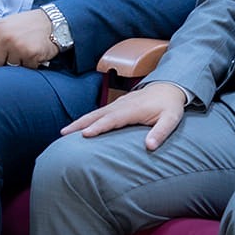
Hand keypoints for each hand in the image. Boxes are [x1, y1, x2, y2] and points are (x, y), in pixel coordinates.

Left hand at [0, 8, 57, 70]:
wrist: (53, 22)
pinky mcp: (31, 54)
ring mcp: (18, 46)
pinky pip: (25, 69)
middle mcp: (5, 38)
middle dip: (0, 65)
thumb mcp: (4, 27)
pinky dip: (30, 65)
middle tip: (10, 58)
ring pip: (10, 68)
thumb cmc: (26, 25)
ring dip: (17, 65)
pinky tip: (34, 55)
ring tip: (24, 53)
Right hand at [63, 82, 187, 149]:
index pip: (112, 119)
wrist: (170, 87)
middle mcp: (121, 105)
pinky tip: (80, 126)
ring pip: (95, 113)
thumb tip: (149, 146)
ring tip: (64, 132)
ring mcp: (118, 104)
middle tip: (63, 134)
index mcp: (132, 109)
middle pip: (97, 115)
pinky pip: (99, 112)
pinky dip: (87, 119)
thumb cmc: (170, 106)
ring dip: (80, 121)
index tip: (85, 134)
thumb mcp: (171, 119)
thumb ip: (161, 132)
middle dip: (80, 124)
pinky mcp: (117, 105)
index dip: (98, 127)